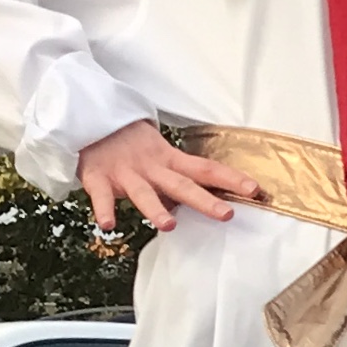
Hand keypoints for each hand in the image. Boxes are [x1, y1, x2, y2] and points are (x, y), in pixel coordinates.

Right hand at [79, 120, 261, 236]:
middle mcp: (152, 167)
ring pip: (143, 193)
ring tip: (168, 226)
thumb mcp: (160, 157)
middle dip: (204, 199)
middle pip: (181, 184)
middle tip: (226, 213)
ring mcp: (125, 172)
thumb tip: (203, 202)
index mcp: (170, 160)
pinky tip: (108, 225)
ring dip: (155, 208)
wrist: (91, 120)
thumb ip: (178, 180)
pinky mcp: (98, 177)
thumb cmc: (131, 145)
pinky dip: (104, 209)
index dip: (230, 179)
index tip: (255, 189)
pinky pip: (101, 196)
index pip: (206, 169)